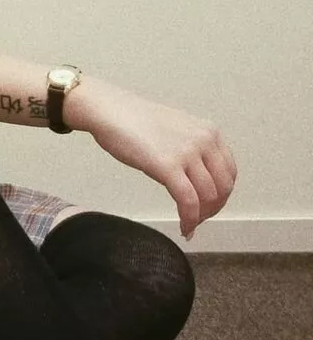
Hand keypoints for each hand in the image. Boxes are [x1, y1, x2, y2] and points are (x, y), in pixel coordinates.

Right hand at [80, 81, 237, 239]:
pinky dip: (189, 219)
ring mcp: (186, 153)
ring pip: (208, 197)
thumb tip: (196, 175)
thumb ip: (192, 148)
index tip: (209, 206)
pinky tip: (184, 227)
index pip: (229, 172)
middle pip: (223, 187)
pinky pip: (188, 201)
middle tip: (199, 219)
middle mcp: (203, 141)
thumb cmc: (134, 120)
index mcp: (209, 132)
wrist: (111, 111)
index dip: (222, 195)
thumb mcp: (176, 129)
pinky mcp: (167, 166)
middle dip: (213, 209)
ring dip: (200, 217)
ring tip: (188, 224)